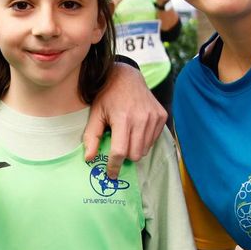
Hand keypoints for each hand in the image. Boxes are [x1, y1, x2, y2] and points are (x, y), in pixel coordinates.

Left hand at [82, 61, 166, 176]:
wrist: (127, 76)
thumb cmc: (107, 95)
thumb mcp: (95, 114)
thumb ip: (91, 137)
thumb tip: (89, 159)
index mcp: (122, 118)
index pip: (120, 151)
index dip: (114, 165)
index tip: (110, 173)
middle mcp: (141, 118)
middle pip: (135, 154)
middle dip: (125, 156)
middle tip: (117, 147)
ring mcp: (154, 117)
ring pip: (145, 149)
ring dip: (134, 148)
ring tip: (126, 135)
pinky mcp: (161, 116)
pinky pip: (153, 140)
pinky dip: (144, 140)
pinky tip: (136, 128)